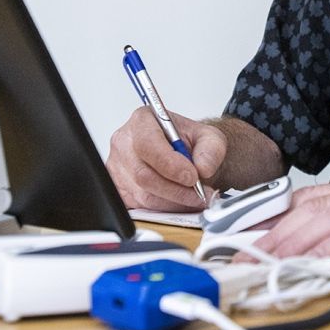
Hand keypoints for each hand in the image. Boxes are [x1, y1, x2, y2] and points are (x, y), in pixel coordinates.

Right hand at [106, 107, 226, 210]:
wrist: (183, 154)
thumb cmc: (189, 142)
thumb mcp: (209, 137)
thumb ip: (211, 149)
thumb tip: (203, 168)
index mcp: (142, 121)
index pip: (147, 144)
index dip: (170, 164)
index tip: (192, 176)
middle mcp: (124, 143)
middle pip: (143, 174)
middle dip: (176, 189)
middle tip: (200, 193)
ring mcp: (118, 169)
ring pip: (144, 195)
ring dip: (174, 201)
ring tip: (196, 198)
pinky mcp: (120, 191)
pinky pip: (142, 207)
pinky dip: (166, 208)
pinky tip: (181, 201)